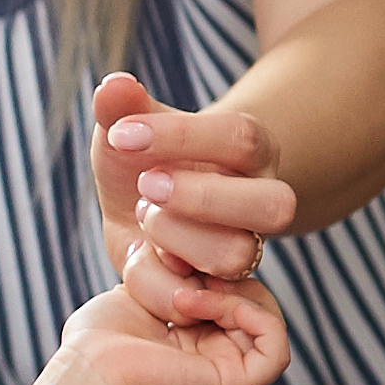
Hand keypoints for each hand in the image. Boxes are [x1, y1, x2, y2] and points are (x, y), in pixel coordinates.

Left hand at [60, 271, 289, 384]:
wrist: (88, 364)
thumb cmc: (100, 333)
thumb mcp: (144, 291)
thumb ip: (175, 278)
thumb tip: (195, 256)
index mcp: (197, 342)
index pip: (238, 297)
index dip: (223, 272)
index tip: (184, 261)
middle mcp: (217, 359)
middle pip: (259, 307)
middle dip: (234, 280)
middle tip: (193, 274)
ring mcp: (230, 374)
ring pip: (268, 322)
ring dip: (236, 296)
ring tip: (187, 295)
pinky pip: (277, 348)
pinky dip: (253, 316)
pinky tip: (206, 306)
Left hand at [92, 71, 295, 323]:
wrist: (140, 204)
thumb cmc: (141, 157)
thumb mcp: (126, 127)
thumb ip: (121, 107)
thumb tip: (113, 84)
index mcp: (248, 150)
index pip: (240, 138)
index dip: (180, 137)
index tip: (121, 134)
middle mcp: (259, 200)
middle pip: (272, 206)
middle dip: (200, 199)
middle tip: (146, 186)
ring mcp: (244, 248)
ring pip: (235, 257)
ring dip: (176, 240)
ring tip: (143, 220)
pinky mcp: (216, 290)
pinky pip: (200, 300)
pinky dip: (157, 281)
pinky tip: (137, 254)